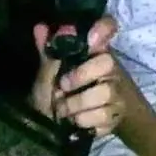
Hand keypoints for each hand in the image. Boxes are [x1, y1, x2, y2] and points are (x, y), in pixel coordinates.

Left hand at [31, 16, 122, 135]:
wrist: (63, 127)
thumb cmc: (57, 95)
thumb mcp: (47, 74)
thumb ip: (47, 52)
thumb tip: (40, 27)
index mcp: (92, 52)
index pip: (107, 29)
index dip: (103, 29)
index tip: (91, 38)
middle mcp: (109, 69)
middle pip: (107, 62)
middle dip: (80, 76)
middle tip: (62, 86)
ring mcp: (115, 92)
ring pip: (105, 92)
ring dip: (76, 103)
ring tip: (63, 109)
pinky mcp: (116, 114)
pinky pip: (104, 115)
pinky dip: (83, 120)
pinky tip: (75, 120)